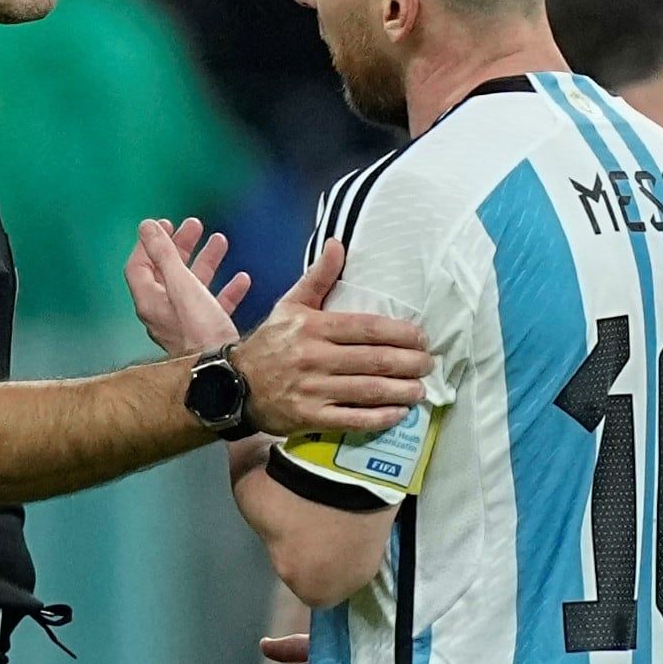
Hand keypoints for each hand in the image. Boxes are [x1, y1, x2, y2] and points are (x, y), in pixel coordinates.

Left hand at [124, 216, 252, 358]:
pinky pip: (214, 304)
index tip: (164, 225)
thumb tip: (146, 226)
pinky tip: (241, 279)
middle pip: (167, 272)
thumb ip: (164, 254)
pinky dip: (225, 289)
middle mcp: (164, 312)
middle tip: (195, 226)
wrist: (223, 372)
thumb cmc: (200, 329)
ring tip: (220, 241)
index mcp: (151, 301)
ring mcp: (185, 323)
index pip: (139, 266)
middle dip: (181, 246)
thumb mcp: (181, 284)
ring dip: (206, 261)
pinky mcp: (207, 332)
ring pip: (193, 285)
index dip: (149, 243)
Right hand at [229, 240, 427, 439]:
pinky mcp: (309, 418)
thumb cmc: (270, 343)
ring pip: (368, 391)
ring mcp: (312, 390)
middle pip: (374, 360)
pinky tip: (399, 414)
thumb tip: (337, 243)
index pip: (367, 328)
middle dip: (409, 363)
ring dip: (401, 392)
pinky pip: (352, 420)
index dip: (400, 334)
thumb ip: (318, 278)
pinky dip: (379, 418)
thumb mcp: (290, 305)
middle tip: (429, 364)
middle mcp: (314, 358)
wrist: (233, 385)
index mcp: (313, 327)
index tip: (422, 337)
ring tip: (421, 390)